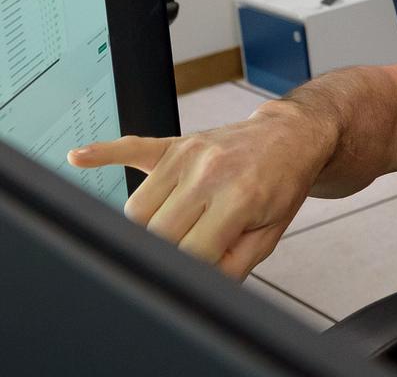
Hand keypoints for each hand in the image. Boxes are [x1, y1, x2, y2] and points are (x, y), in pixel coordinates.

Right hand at [68, 102, 332, 279]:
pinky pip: (132, 147)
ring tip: (179, 222)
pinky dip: (104, 153)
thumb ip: (230, 266)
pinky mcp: (176, 143)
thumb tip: (192, 286)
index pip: (188, 253)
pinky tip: (79, 157)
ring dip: (147, 226)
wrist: (292, 136)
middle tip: (186, 248)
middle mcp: (209, 172)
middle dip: (166, 251)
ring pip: (136, 209)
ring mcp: (190, 154)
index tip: (189, 273)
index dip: (188, 269)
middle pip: (154, 234)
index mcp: (237, 198)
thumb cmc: (281, 185)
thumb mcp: (268, 235)